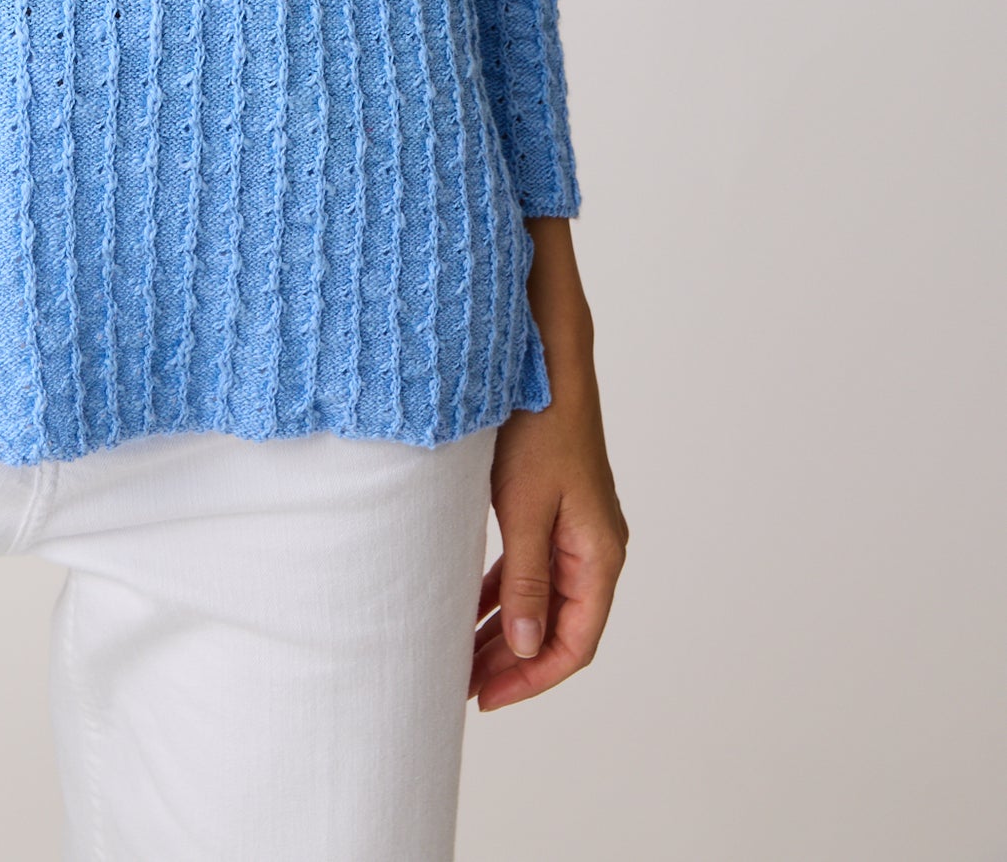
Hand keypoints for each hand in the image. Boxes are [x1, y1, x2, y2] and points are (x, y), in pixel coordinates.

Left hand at [472, 218, 628, 710]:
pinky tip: (468, 606)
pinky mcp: (553, 509)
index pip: (574, 644)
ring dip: (503, 630)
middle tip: (463, 685)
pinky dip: (501, 593)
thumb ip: (525, 581)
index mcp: (598, 555)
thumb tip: (521, 646)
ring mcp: (575, 529)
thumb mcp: (525, 510)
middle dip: (512, 661)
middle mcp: (594, 548)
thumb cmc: (538, 428)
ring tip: (460, 657)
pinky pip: (531, 568)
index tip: (486, 697)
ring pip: (541, 600)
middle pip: (558, 628)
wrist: (545, 361)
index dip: (531, 677)